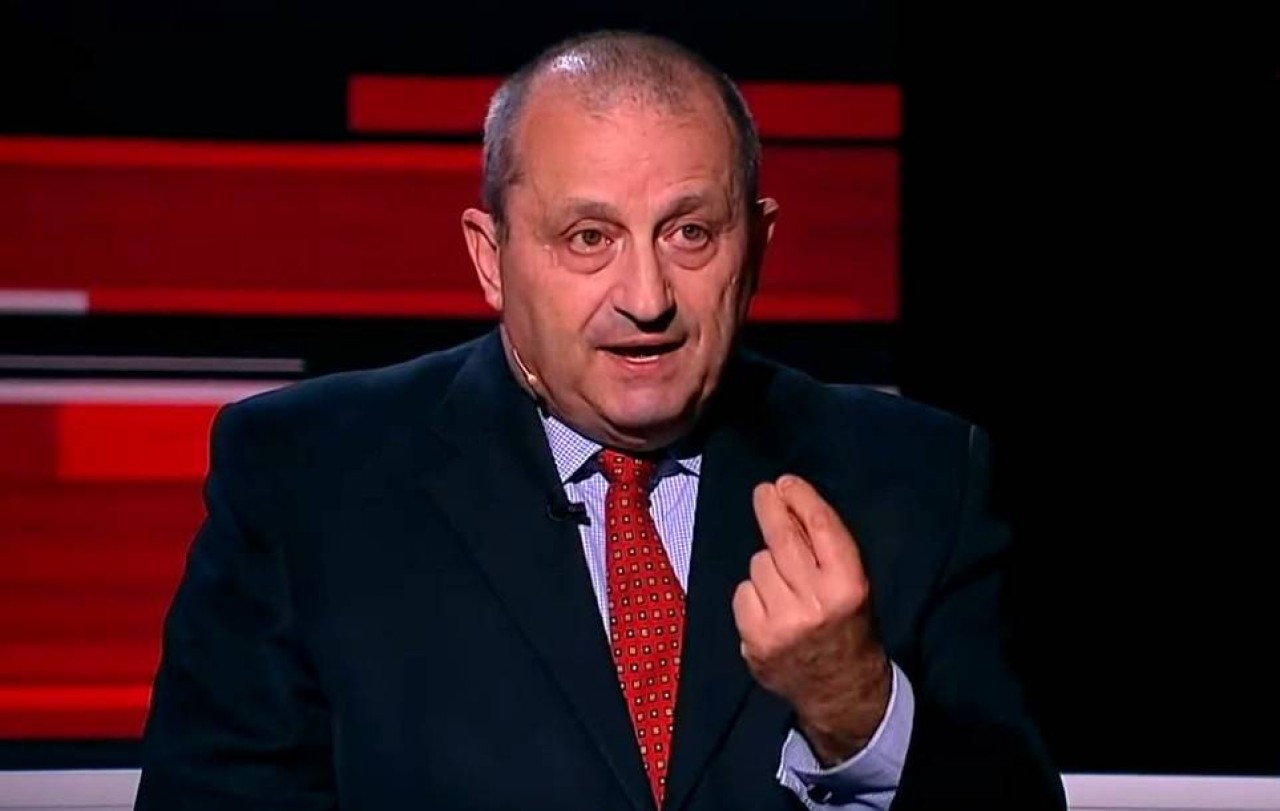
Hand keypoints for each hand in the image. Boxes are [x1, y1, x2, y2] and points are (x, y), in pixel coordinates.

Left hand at [732, 474, 891, 764]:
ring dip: (767, 565)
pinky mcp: (755, 639)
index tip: (786, 482)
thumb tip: (789, 503)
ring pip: (759, 564)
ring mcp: (781, 623)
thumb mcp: (854, 585)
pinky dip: (752, 593)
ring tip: (785, 585)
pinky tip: (770, 607)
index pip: (820, 527)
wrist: (842, 691)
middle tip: (764, 492)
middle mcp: (815, 602)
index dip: (800, 498)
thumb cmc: (849, 627)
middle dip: (770, 508)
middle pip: (782, 538)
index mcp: (848, 585)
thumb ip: (826, 550)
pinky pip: (743, 592)